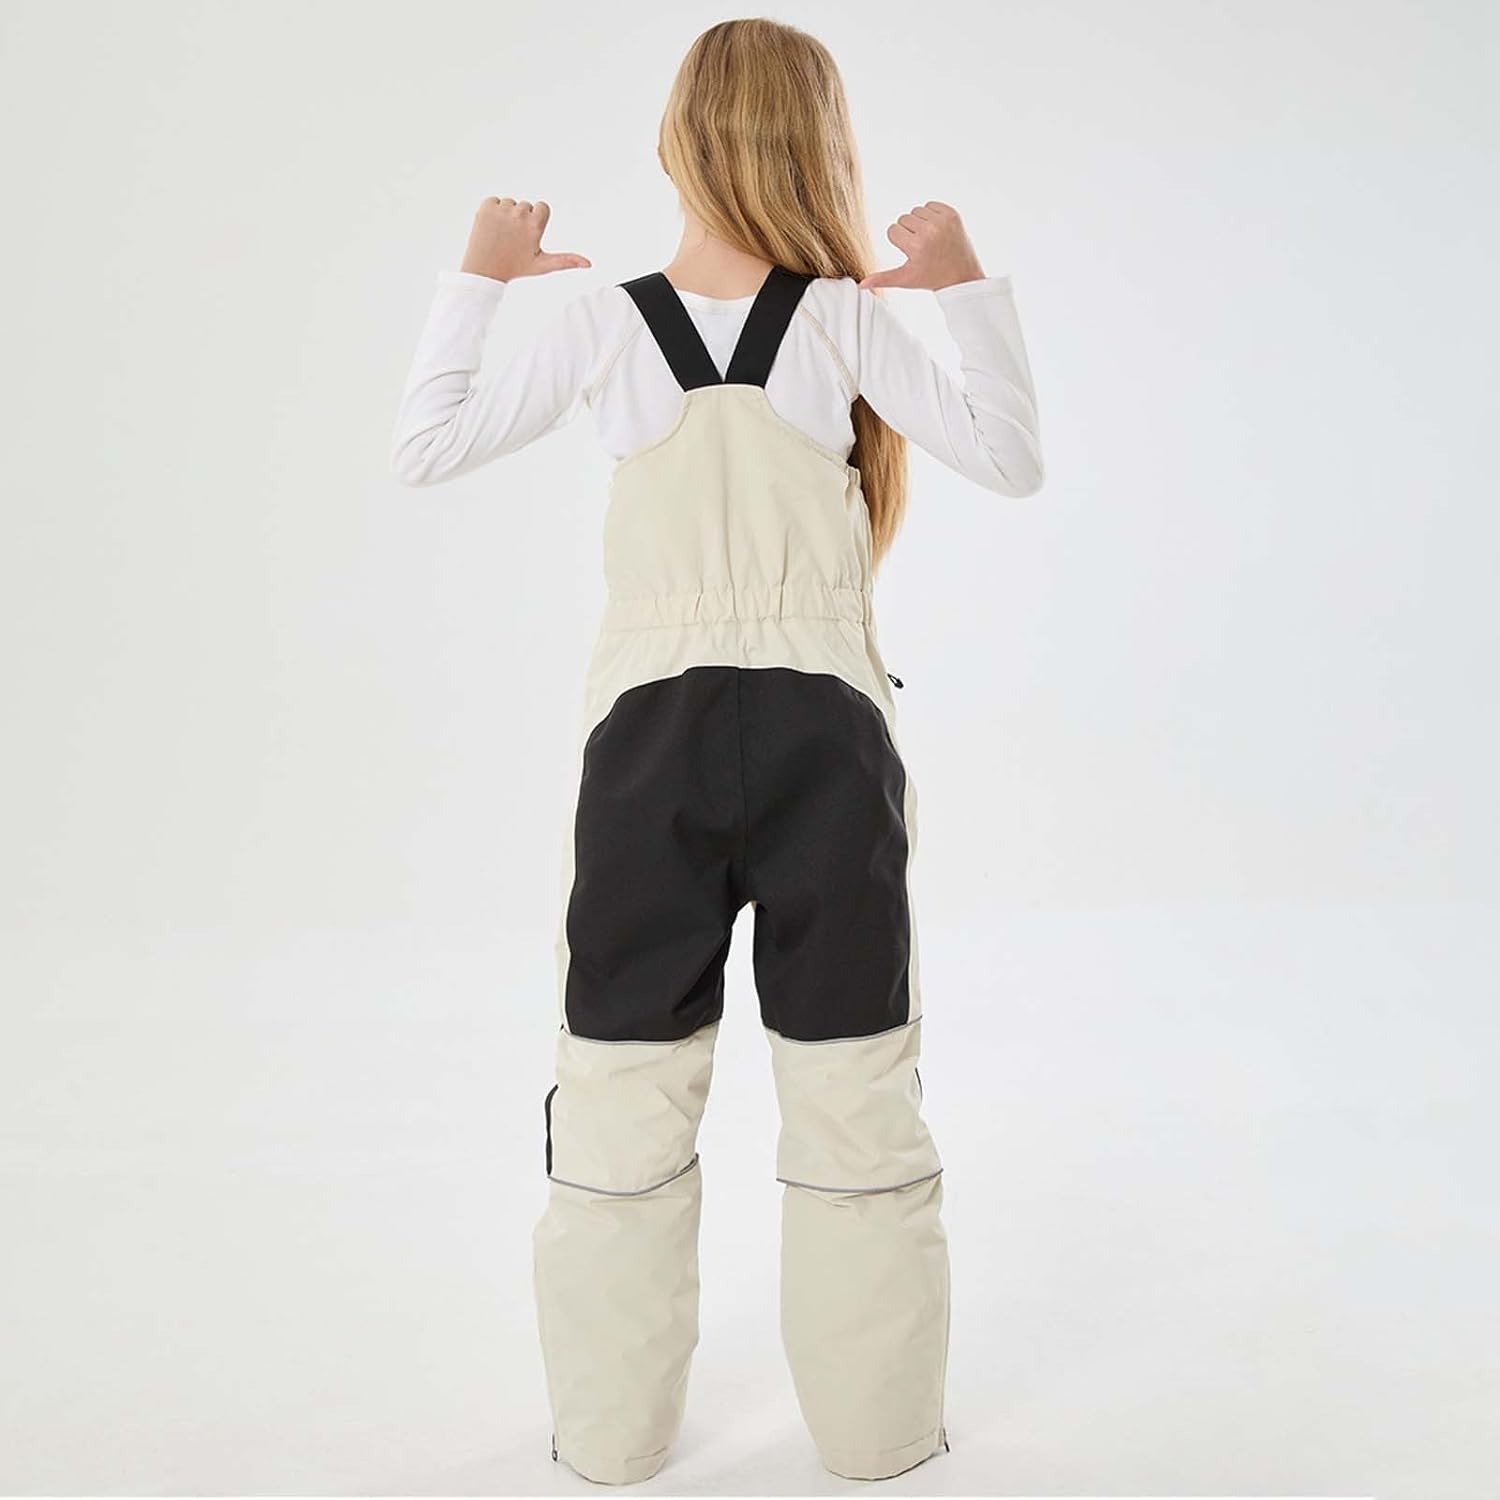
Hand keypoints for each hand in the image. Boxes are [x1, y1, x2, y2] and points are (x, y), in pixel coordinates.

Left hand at [460, 198, 591, 281]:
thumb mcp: (542, 265)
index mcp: (535, 225)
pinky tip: (491, 228)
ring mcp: (502, 210)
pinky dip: (491, 212)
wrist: (484, 270)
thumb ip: (566, 261)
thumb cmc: (515, 269)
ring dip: (506, 215)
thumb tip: (588, 264)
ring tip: (501, 235)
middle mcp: (520, 214)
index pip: (542, 207)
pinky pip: (493, 201)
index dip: (536, 221)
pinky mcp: (486, 207)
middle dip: (520, 219)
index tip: (528, 234)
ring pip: (509, 203)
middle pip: (525, 206)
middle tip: (513, 239)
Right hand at [858, 201, 984, 291]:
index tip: (911, 252)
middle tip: (922, 247)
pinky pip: (931, 205)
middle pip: (903, 218)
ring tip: (930, 238)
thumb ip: (882, 279)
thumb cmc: (931, 278)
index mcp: (916, 246)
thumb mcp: (905, 279)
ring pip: (916, 211)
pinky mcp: (952, 213)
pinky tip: (938, 230)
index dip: (900, 241)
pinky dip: (932, 215)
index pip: (892, 230)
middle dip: (909, 231)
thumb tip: (861, 284)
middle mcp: (929, 231)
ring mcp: (942, 221)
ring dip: (920, 222)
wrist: (962, 275)